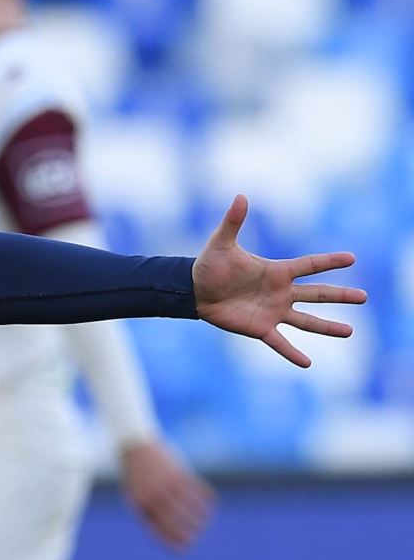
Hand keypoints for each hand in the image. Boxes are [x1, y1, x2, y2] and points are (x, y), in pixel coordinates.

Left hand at [120, 439, 213, 550]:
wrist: (134, 446)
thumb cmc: (134, 474)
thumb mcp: (134, 494)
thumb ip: (147, 512)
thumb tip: (163, 532)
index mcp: (140, 504)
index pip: (157, 529)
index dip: (171, 542)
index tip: (183, 551)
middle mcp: (154, 496)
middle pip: (174, 521)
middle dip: (187, 533)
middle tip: (196, 539)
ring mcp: (166, 484)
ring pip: (188, 507)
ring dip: (199, 518)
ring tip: (204, 523)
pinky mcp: (177, 473)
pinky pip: (195, 489)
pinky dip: (205, 498)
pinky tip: (211, 503)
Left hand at [192, 195, 365, 366]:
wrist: (193, 290)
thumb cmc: (209, 265)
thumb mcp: (221, 243)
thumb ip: (233, 222)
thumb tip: (240, 196)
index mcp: (277, 271)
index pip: (309, 265)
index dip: (329, 261)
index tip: (352, 258)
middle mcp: (281, 292)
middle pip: (317, 294)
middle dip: (340, 295)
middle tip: (364, 297)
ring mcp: (273, 311)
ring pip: (306, 320)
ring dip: (328, 327)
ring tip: (350, 331)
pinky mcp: (260, 328)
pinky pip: (280, 342)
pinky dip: (292, 353)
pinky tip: (307, 363)